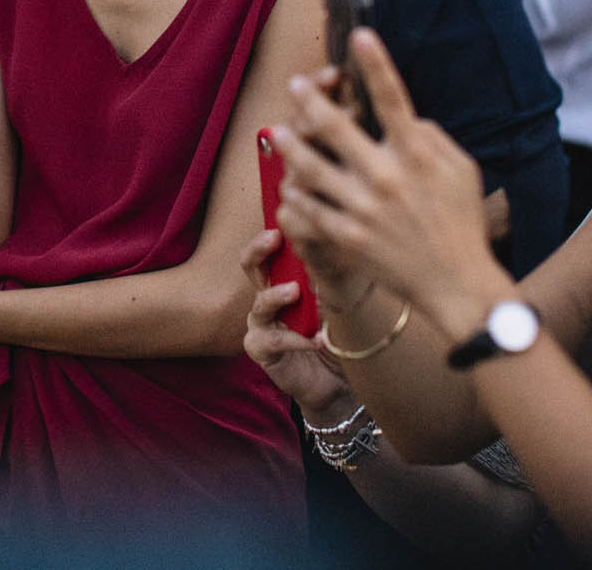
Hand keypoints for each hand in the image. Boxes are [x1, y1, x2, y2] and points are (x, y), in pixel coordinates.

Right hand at [240, 229, 353, 414]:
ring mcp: (263, 324)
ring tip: (294, 291)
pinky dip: (295, 339)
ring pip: (259, 304)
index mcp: (285, 277)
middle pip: (251, 265)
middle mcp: (269, 296)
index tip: (285, 212)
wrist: (338, 380)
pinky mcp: (261, 350)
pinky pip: (271, 341)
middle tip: (273, 239)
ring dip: (277, 295)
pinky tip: (316, 340)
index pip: (272, 247)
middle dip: (258, 250)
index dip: (274, 229)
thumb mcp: (341, 296)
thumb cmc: (338, 332)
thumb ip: (332, 271)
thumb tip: (339, 234)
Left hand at [270, 28, 509, 338]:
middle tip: (295, 84)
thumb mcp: (462, 170)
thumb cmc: (462, 222)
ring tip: (278, 131)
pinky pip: (309, 209)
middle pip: (335, 128)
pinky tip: (289, 184)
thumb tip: (406, 116)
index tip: (360, 34)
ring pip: (310, 168)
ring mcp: (362, 210)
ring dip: (290, 146)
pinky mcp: (347, 238)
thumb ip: (432, 137)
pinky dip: (296, 194)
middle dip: (310, 101)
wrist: (456, 285)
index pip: (393, 99)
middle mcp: (386, 178)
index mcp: (416, 157)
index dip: (376, 64)